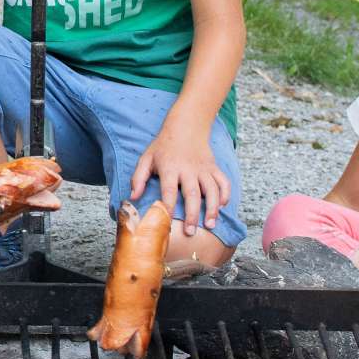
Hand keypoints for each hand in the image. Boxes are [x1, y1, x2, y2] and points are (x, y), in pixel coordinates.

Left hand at [128, 120, 229, 237]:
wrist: (186, 126)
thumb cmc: (163, 146)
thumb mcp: (146, 158)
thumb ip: (139, 178)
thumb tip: (133, 197)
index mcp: (170, 168)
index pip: (169, 190)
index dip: (168, 206)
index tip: (167, 222)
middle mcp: (188, 169)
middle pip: (192, 194)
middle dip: (192, 214)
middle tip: (191, 232)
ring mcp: (203, 168)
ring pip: (211, 190)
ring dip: (212, 208)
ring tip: (211, 225)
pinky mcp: (214, 167)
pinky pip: (223, 182)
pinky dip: (225, 194)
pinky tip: (221, 206)